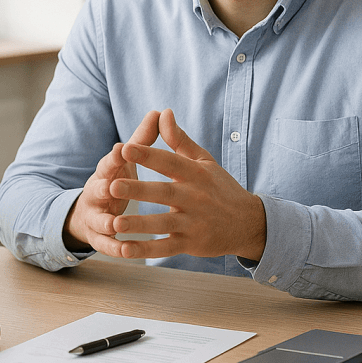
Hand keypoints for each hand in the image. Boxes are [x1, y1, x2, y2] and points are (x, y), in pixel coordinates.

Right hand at [62, 110, 162, 254]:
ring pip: (100, 219)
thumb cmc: (115, 180)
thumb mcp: (126, 161)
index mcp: (107, 172)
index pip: (110, 162)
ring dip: (107, 221)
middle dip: (105, 187)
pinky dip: (115, 248)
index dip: (115, 156)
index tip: (123, 148)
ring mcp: (96, 216)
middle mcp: (97, 192)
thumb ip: (142, 140)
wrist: (89, 213)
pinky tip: (125, 251)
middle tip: (113, 186)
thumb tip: (160, 112)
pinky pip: (106, 245)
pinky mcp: (98, 238)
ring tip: (116, 224)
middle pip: (98, 188)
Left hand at [109, 109, 266, 260]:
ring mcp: (194, 223)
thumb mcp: (203, 161)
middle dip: (138, 190)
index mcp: (196, 174)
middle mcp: (195, 198)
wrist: (248, 223)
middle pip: (164, 193)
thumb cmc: (220, 187)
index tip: (125, 149)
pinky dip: (146, 250)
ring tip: (115, 223)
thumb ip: (179, 140)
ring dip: (140, 225)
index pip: (169, 162)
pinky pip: (166, 248)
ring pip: (163, 224)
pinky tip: (125, 249)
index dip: (148, 155)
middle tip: (113, 186)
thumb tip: (163, 112)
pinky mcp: (191, 244)